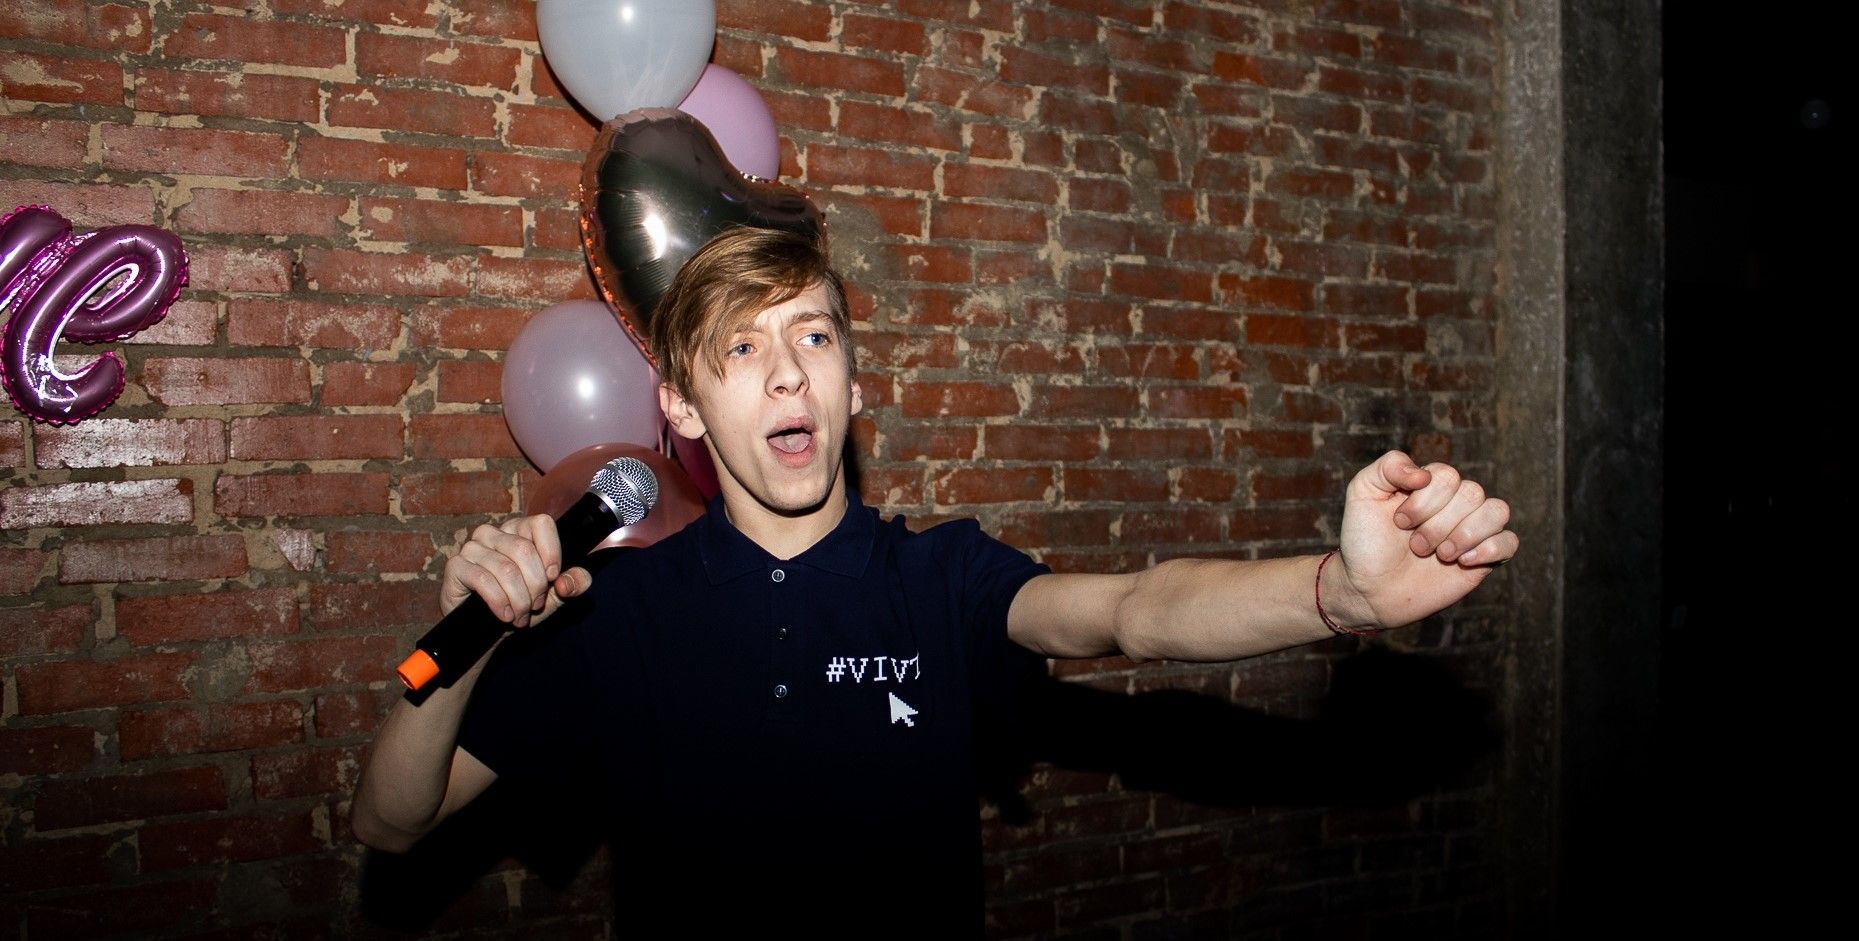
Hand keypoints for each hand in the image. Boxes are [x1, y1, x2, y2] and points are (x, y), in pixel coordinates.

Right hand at [439, 514, 592, 626]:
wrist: (488, 632)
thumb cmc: (521, 606)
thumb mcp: (555, 595)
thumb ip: (574, 583)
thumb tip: (568, 581)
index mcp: (519, 531)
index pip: (542, 524)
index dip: (552, 552)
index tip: (553, 577)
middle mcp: (494, 533)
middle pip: (524, 550)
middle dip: (536, 585)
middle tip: (534, 605)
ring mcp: (472, 547)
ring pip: (506, 568)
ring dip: (519, 599)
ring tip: (521, 616)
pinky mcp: (456, 566)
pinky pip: (483, 579)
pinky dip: (499, 602)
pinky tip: (505, 615)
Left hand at [1327, 451, 1519, 629]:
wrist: (1369, 590)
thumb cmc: (1365, 542)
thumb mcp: (1362, 494)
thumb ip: (1388, 466)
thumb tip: (1424, 473)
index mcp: (1431, 485)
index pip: (1448, 475)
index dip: (1424, 500)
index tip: (1399, 522)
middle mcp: (1455, 503)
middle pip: (1472, 493)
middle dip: (1438, 524)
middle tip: (1415, 545)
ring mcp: (1472, 530)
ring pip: (1497, 511)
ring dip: (1464, 535)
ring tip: (1440, 554)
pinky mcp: (1484, 559)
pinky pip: (1510, 542)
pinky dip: (1489, 549)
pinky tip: (1462, 562)